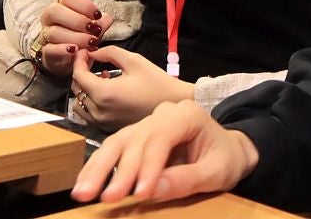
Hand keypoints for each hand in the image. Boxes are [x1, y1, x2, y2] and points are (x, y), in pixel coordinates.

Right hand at [35, 0, 103, 78]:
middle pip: (55, 11)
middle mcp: (49, 17)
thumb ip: (101, 21)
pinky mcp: (46, 52)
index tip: (97, 15)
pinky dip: (63, 50)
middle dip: (78, 20)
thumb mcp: (94, 25)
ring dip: (76, 37)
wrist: (72, 57)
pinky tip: (75, 50)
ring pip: (53, 32)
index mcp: (61, 4)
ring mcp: (45, 35)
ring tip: (91, 43)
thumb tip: (105, 19)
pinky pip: (50, 49)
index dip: (84, 5)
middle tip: (94, 29)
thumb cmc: (83, 35)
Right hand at [69, 100, 257, 204]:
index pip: (161, 137)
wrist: (228, 151)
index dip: (147, 166)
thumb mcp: (216, 173)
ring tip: (82, 192)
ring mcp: (149, 123)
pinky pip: (115, 148)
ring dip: (99, 168)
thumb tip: (152, 191)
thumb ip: (186, 180)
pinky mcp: (138, 136)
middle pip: (136, 138)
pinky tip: (84, 184)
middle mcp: (164, 113)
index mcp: (187, 115)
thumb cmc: (225, 160)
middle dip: (119, 171)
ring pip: (118, 141)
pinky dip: (98, 167)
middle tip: (105, 198)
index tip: (139, 194)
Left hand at [70, 45, 193, 131]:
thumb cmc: (156, 81)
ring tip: (99, 77)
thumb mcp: (134, 60)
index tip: (86, 51)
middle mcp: (98, 111)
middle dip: (81, 72)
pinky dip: (89, 102)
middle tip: (92, 60)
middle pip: (76, 89)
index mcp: (104, 94)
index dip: (79, 61)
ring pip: (78, 104)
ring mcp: (102, 122)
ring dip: (84, 89)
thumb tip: (93, 51)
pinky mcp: (106, 127)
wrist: (173, 104)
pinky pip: (87, 114)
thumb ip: (110, 53)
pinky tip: (105, 91)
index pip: (78, 75)